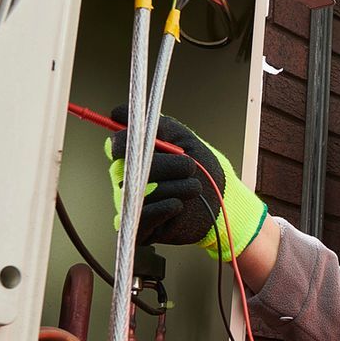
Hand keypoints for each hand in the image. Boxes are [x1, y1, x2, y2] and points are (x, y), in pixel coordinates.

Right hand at [105, 106, 267, 259]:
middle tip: (189, 166)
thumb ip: (156, 125)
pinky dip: (164, 208)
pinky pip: (142, 217)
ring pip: (140, 192)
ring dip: (175, 187)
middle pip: (130, 168)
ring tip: (194, 187)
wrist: (222, 202)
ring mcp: (132, 204)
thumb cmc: (203, 169)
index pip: (117, 145)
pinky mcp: (141, 228)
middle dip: (166, 165)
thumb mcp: (183, 139)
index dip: (130, 142)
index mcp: (135, 156)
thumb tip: (118, 112)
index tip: (151, 143)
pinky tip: (178, 205)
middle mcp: (128, 179)